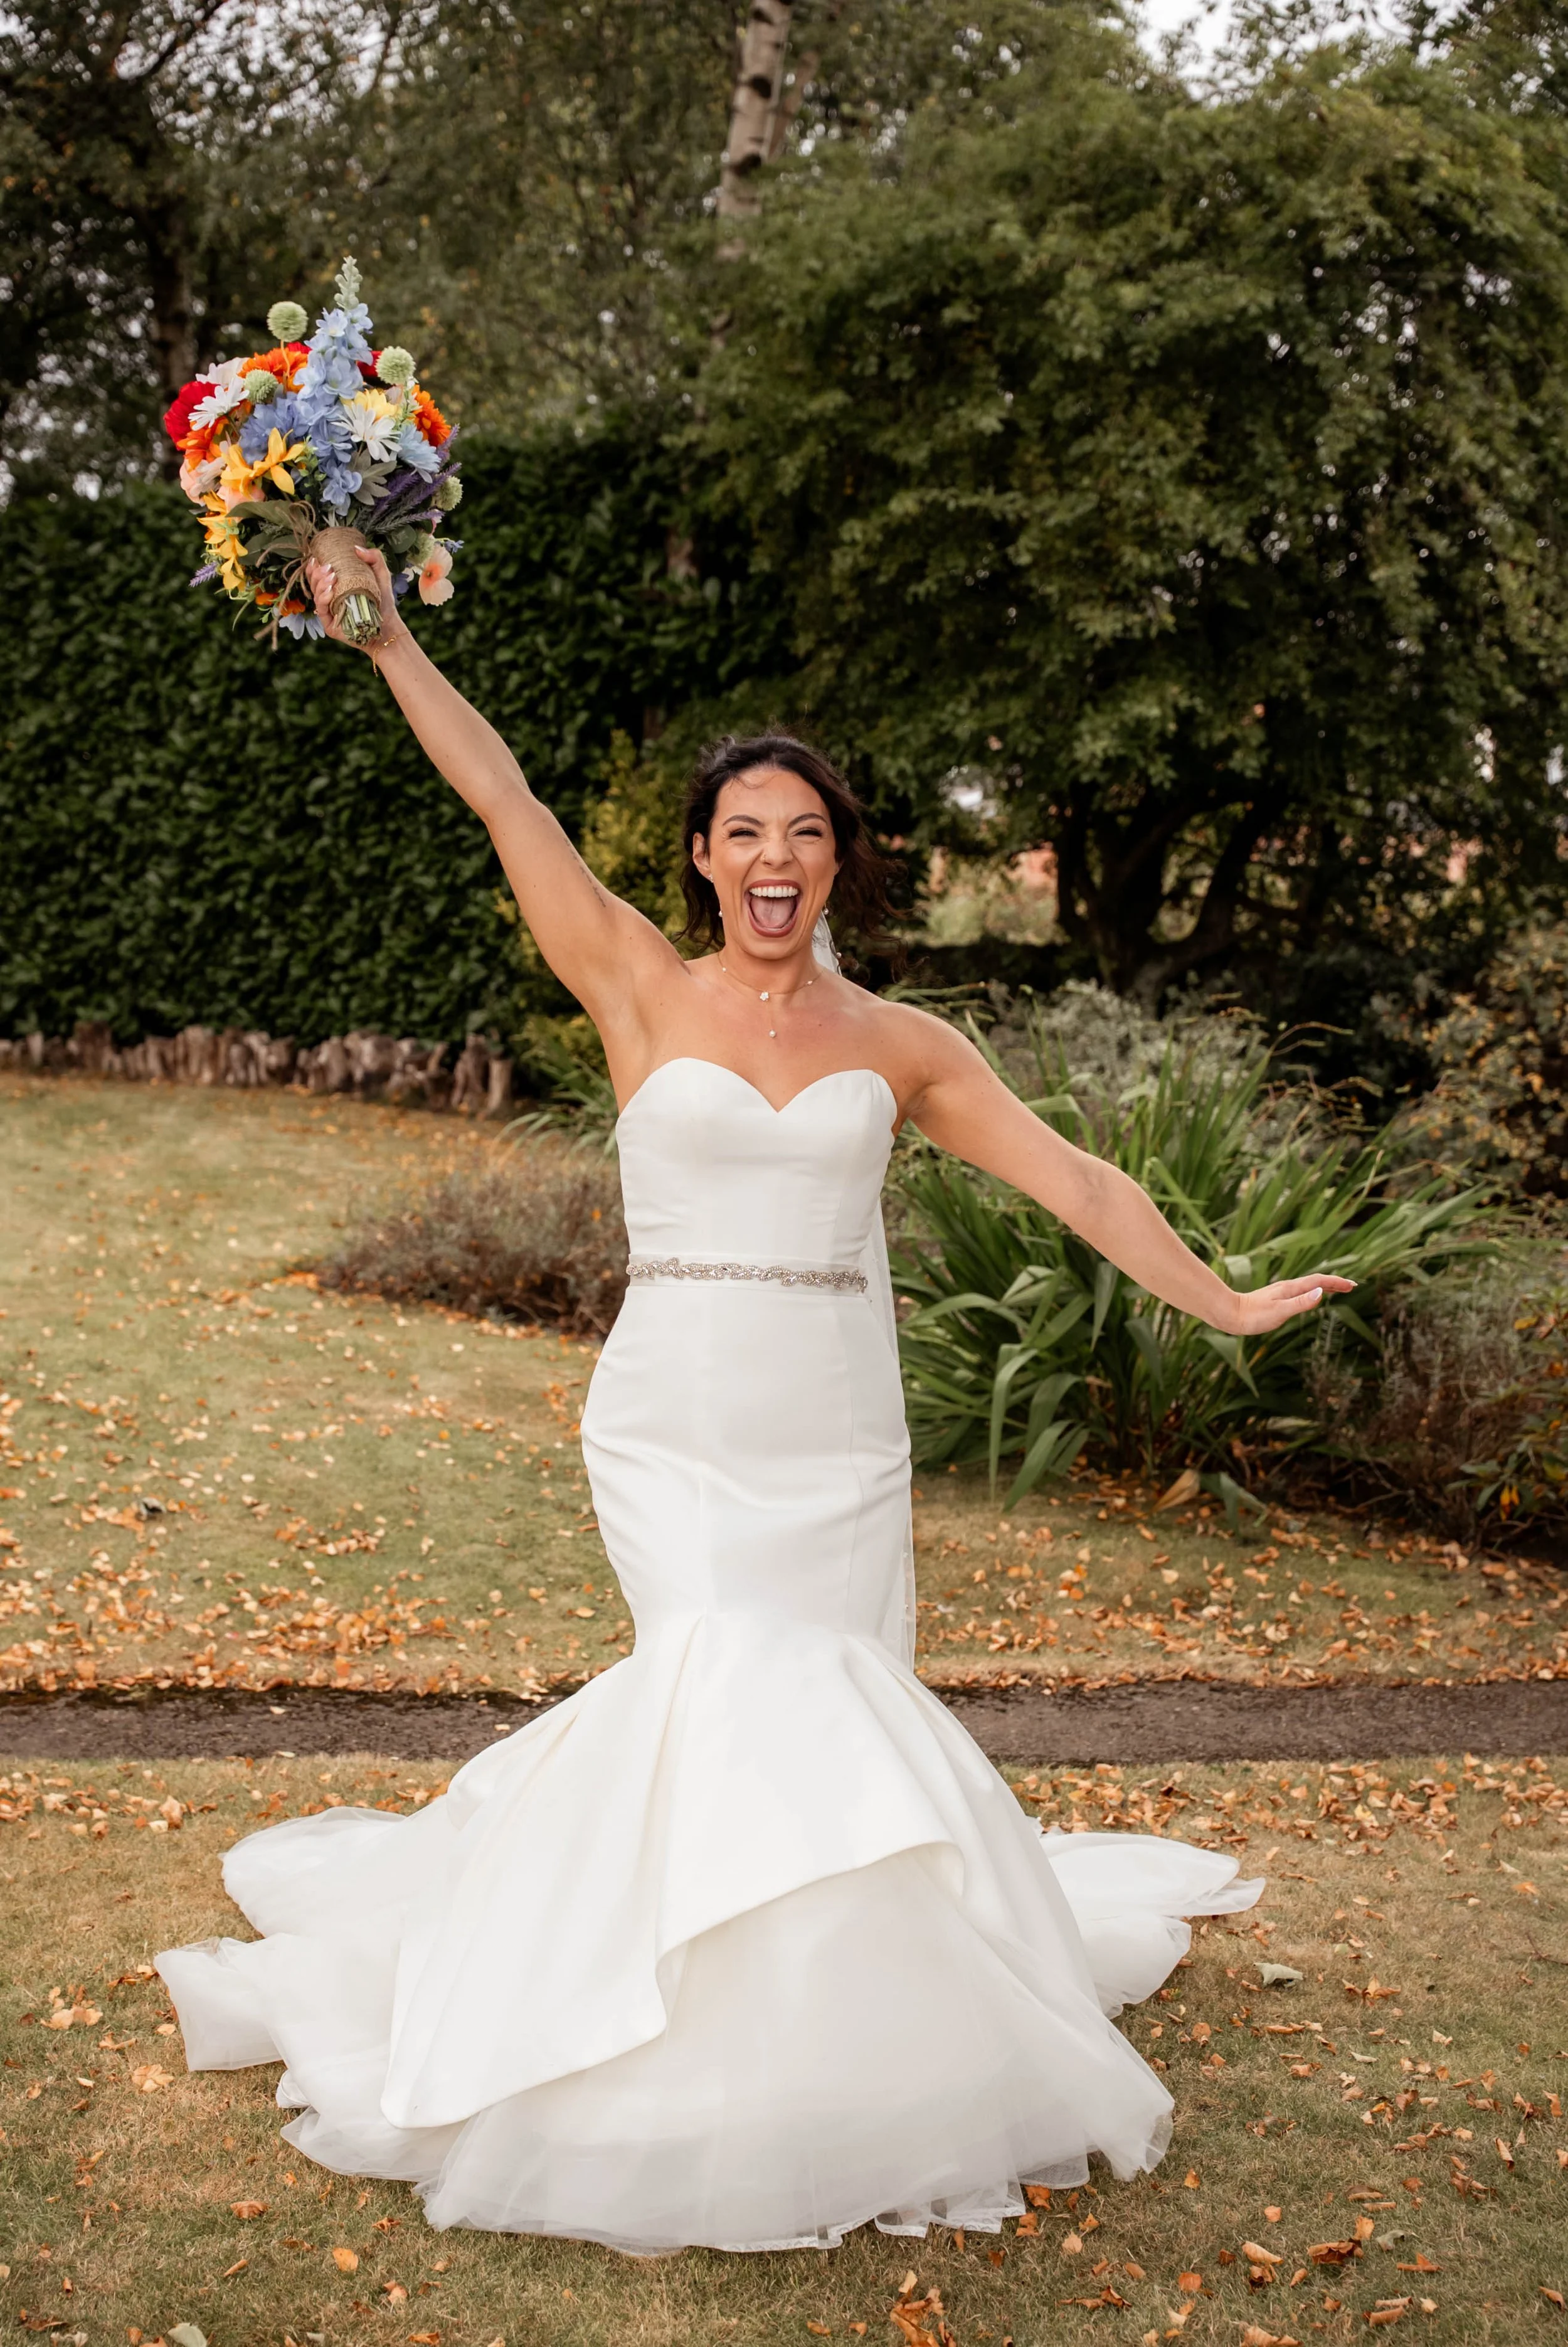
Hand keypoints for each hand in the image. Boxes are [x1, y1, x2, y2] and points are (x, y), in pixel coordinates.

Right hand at [304, 543, 406, 652]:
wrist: (389, 625)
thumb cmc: (383, 601)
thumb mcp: (382, 575)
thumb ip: (374, 558)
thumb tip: (356, 548)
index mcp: (337, 586)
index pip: (319, 575)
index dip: (313, 566)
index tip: (316, 557)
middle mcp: (330, 599)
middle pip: (314, 583)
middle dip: (317, 573)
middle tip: (328, 567)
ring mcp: (329, 612)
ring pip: (315, 595)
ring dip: (320, 583)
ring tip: (331, 577)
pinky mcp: (330, 625)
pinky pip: (321, 609)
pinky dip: (323, 599)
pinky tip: (330, 591)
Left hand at [1228, 1272, 1356, 1336]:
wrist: (1229, 1314)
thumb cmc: (1252, 1316)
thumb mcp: (1280, 1312)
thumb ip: (1301, 1303)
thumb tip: (1322, 1293)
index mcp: (1290, 1289)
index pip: (1319, 1282)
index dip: (1336, 1283)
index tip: (1352, 1285)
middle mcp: (1287, 1288)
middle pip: (1315, 1282)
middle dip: (1334, 1283)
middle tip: (1351, 1287)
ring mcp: (1281, 1293)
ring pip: (1307, 1287)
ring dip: (1324, 1287)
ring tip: (1337, 1290)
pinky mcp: (1275, 1300)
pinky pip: (1299, 1293)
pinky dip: (1311, 1293)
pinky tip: (1310, 1298)